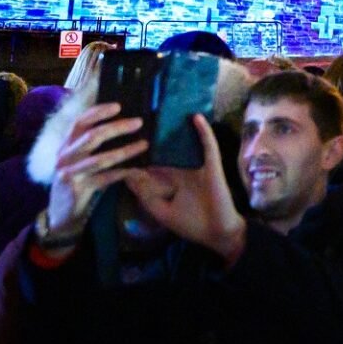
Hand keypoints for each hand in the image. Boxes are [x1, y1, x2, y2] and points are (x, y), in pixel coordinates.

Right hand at [41, 102, 145, 250]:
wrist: (60, 214)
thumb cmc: (74, 182)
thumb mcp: (77, 161)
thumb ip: (90, 145)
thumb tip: (120, 125)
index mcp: (65, 145)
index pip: (80, 122)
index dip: (98, 112)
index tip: (118, 106)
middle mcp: (65, 157)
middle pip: (92, 136)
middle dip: (117, 127)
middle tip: (138, 122)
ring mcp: (70, 173)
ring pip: (101, 158)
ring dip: (126, 150)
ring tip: (144, 144)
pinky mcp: (79, 189)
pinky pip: (105, 178)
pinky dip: (122, 173)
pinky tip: (137, 170)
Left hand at [124, 114, 246, 265]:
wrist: (219, 234)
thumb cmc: (191, 225)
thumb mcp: (162, 213)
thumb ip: (146, 197)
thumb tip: (128, 177)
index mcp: (169, 182)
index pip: (150, 165)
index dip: (138, 155)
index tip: (123, 140)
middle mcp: (181, 171)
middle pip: (166, 150)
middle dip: (154, 136)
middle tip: (140, 118)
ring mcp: (197, 167)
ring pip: (185, 144)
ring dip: (177, 129)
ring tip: (165, 110)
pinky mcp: (212, 166)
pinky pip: (208, 147)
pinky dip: (204, 133)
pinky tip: (197, 118)